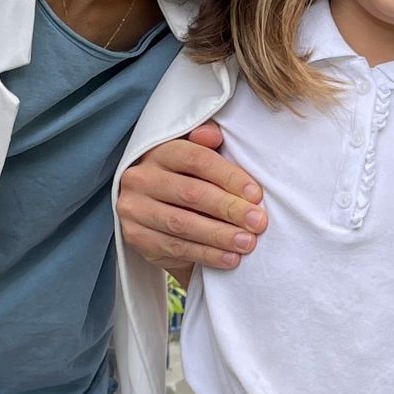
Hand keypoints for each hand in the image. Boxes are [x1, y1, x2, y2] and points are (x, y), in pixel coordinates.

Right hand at [117, 123, 266, 273]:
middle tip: (258, 222)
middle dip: (229, 208)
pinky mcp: (136, 237)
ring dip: (220, 235)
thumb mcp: (195, 161)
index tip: (256, 194)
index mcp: (159, 151)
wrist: (154, 215)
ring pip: (182, 224)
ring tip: (248, 243)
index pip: (197, 159)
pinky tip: (230, 258)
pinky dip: (207, 254)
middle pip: (191, 192)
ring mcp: (135, 209)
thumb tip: (214, 134)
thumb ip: (205, 145)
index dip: (229, 176)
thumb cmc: (185, 182)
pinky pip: (176, 248)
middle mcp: (141, 178)